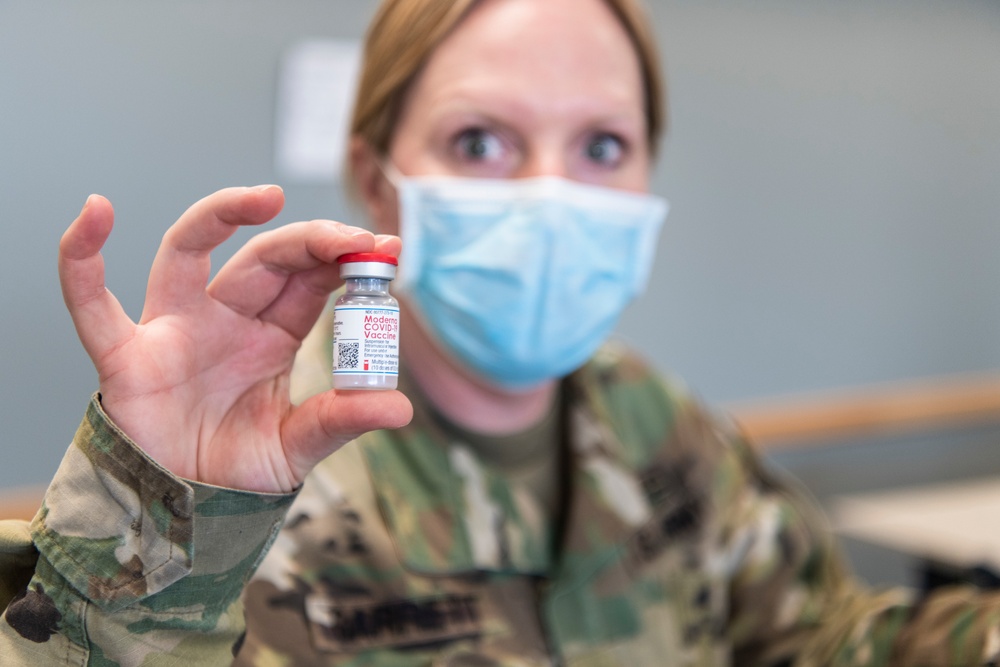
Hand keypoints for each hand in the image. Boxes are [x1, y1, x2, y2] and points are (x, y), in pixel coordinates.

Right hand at [58, 186, 412, 492]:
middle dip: (309, 240)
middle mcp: (224, 321)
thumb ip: (341, 420)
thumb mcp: (299, 447)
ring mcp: (174, 331)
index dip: (344, 260)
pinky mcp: (126, 357)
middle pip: (263, 258)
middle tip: (355, 240)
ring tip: (267, 196)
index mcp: (272, 337)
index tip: (387, 248)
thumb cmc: (238, 473)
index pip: (309, 281)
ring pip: (187, 252)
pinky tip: (93, 213)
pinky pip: (93, 304)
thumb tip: (400, 407)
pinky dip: (81, 260)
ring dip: (220, 216)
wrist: (184, 514)